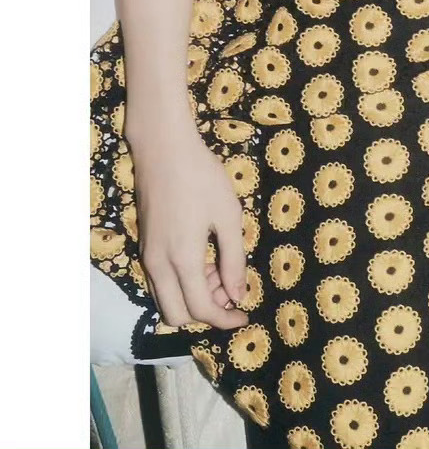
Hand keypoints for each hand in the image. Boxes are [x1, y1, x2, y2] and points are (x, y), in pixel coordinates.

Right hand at [129, 122, 249, 329]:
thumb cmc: (202, 177)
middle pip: (177, 316)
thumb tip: (238, 295)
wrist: (164, 148)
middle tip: (230, 289)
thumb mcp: (228, 215)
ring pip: (165, 300)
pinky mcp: (144, 246)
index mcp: (182, 260)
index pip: (201, 310)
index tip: (245, 315)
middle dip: (206, 312)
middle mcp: (158, 266)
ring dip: (192, 298)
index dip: (225, 319)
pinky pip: (160, 282)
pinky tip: (202, 260)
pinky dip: (180, 284)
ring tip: (219, 270)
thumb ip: (234, 259)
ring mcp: (147, 256)